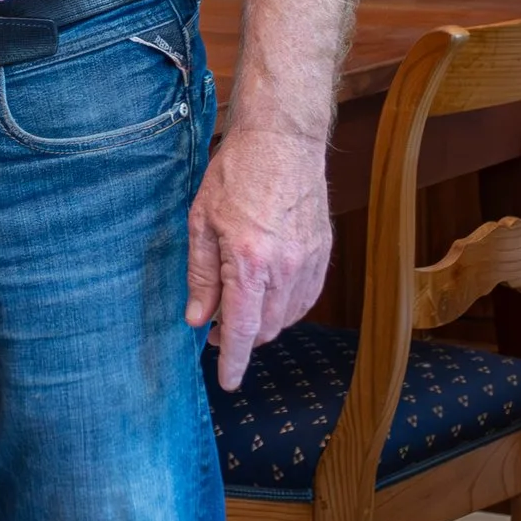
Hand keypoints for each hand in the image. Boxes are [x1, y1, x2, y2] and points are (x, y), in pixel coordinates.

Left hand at [185, 120, 332, 392]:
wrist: (283, 138)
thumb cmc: (236, 173)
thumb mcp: (201, 221)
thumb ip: (201, 275)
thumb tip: (198, 318)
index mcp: (249, 262)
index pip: (243, 330)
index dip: (233, 361)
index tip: (227, 381)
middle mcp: (285, 269)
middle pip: (266, 329)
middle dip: (242, 339)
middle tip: (217, 327)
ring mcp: (309, 261)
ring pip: (288, 317)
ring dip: (264, 323)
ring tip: (240, 307)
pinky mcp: (322, 252)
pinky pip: (306, 298)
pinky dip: (286, 307)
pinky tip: (268, 294)